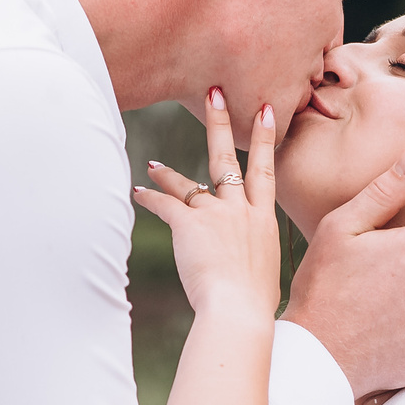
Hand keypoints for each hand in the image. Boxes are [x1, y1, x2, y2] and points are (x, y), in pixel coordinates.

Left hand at [133, 88, 280, 328]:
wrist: (238, 311)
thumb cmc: (253, 304)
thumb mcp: (264, 273)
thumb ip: (254, 257)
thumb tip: (247, 267)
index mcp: (263, 220)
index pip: (266, 170)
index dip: (266, 139)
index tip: (266, 111)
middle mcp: (242, 210)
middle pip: (229, 159)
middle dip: (220, 124)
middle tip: (213, 92)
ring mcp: (216, 215)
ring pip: (189, 183)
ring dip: (168, 173)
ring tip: (153, 165)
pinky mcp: (189, 225)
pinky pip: (165, 204)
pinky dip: (150, 197)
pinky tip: (138, 192)